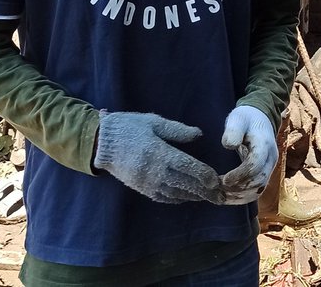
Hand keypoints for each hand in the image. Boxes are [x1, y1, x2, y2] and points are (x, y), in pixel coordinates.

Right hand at [93, 111, 221, 203]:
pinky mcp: (141, 187)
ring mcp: (147, 182)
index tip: (217, 181)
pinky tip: (185, 197)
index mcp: (161, 152)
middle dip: (204, 192)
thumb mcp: (154, 122)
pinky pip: (162, 197)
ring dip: (192, 196)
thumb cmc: (129, 127)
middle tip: (219, 197)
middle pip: (185, 184)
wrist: (101, 143)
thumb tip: (199, 134)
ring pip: (175, 193)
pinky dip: (176, 199)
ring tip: (207, 198)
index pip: (189, 167)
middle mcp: (156, 171)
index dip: (205, 176)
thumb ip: (177, 130)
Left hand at [219, 105, 277, 204]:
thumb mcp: (238, 118)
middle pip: (258, 181)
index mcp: (264, 144)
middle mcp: (270, 159)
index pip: (255, 165)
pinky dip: (243, 198)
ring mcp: (269, 168)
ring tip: (221, 196)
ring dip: (240, 196)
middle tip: (218, 189)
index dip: (240, 175)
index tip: (223, 180)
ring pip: (258, 190)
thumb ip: (233, 130)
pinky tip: (228, 197)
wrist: (259, 118)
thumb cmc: (246, 118)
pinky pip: (257, 191)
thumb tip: (228, 145)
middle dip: (238, 189)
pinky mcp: (265, 174)